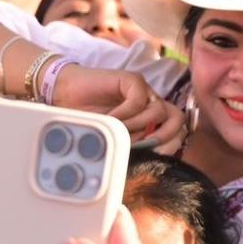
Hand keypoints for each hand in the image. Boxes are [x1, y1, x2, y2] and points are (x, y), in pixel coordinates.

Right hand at [52, 65, 183, 149]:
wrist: (65, 96)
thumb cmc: (89, 120)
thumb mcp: (114, 141)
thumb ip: (133, 147)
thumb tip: (148, 163)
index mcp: (153, 122)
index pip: (177, 133)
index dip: (169, 147)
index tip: (152, 160)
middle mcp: (152, 106)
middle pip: (177, 119)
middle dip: (164, 137)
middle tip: (142, 147)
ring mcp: (144, 92)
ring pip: (159, 110)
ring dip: (138, 126)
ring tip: (117, 132)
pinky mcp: (132, 80)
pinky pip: (139, 99)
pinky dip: (126, 113)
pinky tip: (110, 119)